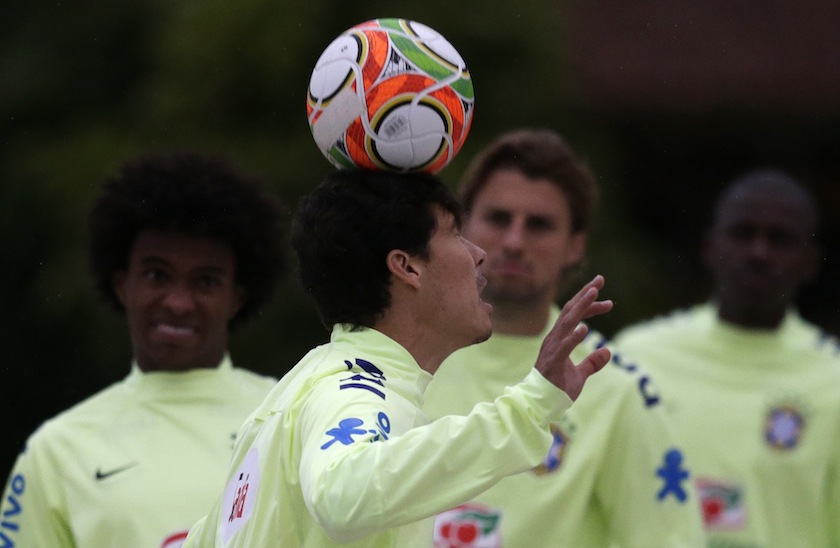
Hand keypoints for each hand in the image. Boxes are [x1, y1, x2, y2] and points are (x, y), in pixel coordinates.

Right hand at [535, 275, 612, 399]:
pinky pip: (564, 347)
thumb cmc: (557, 389)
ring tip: (593, 293)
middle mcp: (555, 339)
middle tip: (600, 279)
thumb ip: (592, 363)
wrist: (540, 404)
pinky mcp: (553, 362)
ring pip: (567, 322)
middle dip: (585, 294)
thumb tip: (607, 352)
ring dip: (580, 307)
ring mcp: (553, 349)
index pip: (575, 315)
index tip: (603, 295)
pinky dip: (573, 338)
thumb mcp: (579, 375)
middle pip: (570, 311)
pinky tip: (584, 329)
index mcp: (559, 339)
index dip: (588, 303)